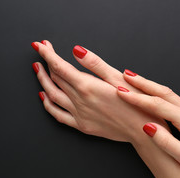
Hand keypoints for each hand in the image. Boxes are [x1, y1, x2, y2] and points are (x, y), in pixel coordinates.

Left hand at [31, 40, 166, 142]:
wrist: (142, 129)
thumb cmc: (136, 102)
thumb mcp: (118, 77)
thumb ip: (94, 64)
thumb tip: (76, 51)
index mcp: (87, 86)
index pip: (59, 66)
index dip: (48, 54)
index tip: (41, 46)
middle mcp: (79, 100)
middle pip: (55, 78)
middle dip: (46, 62)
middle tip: (42, 52)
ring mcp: (79, 115)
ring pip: (52, 95)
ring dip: (43, 81)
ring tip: (38, 69)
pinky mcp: (81, 126)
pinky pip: (58, 115)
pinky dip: (48, 105)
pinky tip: (45, 97)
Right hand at [117, 72, 179, 177]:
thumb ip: (165, 141)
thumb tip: (147, 126)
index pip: (158, 105)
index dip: (137, 98)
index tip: (121, 91)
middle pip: (163, 92)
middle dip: (143, 83)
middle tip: (125, 75)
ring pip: (168, 94)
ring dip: (150, 86)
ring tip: (134, 80)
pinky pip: (172, 101)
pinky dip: (158, 94)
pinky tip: (151, 94)